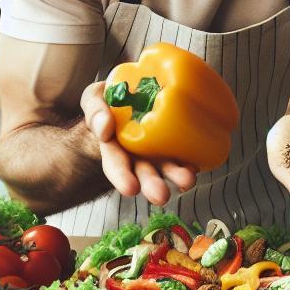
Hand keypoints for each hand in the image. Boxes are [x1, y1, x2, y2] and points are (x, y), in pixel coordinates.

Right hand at [80, 81, 197, 205]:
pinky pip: (185, 154)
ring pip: (167, 167)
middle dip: (152, 185)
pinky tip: (195, 166)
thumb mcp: (94, 98)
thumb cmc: (110, 99)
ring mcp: (159, 151)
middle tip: (161, 196)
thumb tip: (105, 128)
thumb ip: (94, 111)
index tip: (130, 188)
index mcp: (114, 149)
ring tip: (187, 181)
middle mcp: (137, 156)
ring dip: (177, 176)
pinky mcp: (177, 143)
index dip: (122, 177)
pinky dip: (190, 162)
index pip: (115, 166)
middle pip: (144, 174)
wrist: (132, 93)